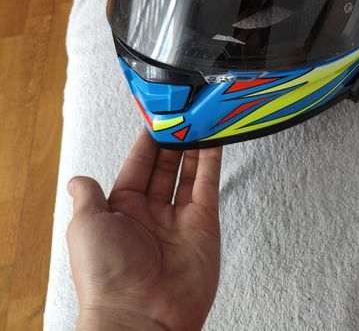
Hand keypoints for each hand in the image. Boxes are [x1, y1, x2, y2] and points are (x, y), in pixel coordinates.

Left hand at [66, 129, 221, 330]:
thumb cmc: (106, 276)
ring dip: (194, 145)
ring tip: (200, 120)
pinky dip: (212, 161)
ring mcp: (179, 219)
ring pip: (189, 172)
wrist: (140, 316)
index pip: (138, 166)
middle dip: (173, 139)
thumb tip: (78, 179)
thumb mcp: (85, 226)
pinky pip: (208, 185)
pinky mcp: (204, 225)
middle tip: (183, 114)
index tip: (157, 118)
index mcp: (122, 210)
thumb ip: (87, 196)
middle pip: (165, 166)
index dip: (147, 141)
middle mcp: (151, 213)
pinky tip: (213, 139)